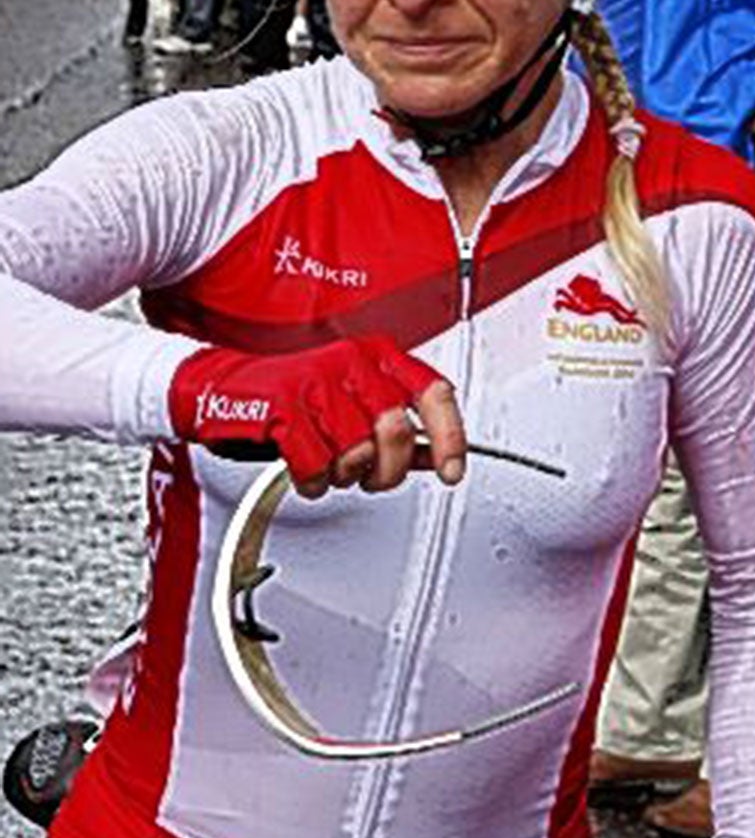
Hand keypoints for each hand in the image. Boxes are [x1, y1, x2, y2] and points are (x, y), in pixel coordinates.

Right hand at [170, 335, 462, 498]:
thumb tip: (436, 455)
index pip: (433, 392)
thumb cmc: (288, 398)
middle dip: (388, 469)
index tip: (453, 469)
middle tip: (372, 479)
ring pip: (356, 450)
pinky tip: (307, 473)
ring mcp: (316, 381)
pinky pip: (315, 462)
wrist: (218, 388)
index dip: (450, 436)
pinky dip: (313, 481)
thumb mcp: (352, 406)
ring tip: (329, 468)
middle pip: (396, 429)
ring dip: (344, 475)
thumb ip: (396, 429)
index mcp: (376, 357)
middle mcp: (351, 362)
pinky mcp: (283, 405)